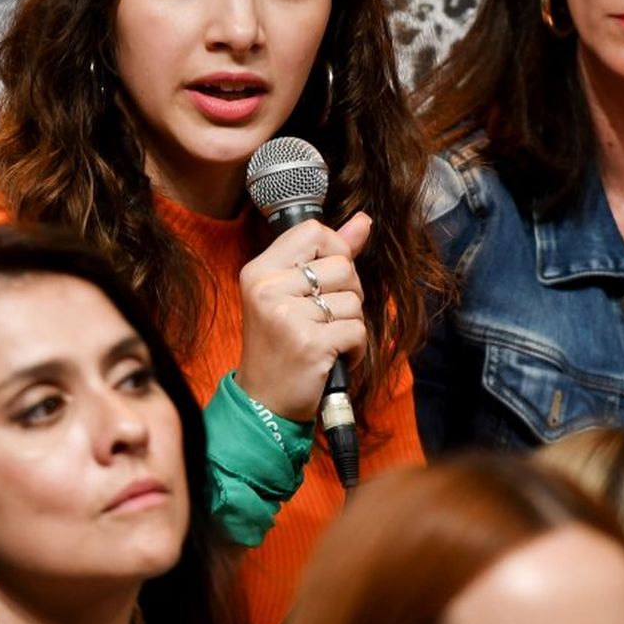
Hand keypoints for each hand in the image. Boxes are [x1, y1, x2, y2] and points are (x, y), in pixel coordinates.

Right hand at [237, 213, 371, 420]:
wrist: (264, 402)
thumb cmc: (280, 346)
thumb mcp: (291, 294)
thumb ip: (327, 255)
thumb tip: (364, 221)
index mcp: (259, 271)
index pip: (313, 231)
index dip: (336, 250)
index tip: (328, 278)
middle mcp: (267, 289)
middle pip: (342, 265)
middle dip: (349, 293)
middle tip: (325, 318)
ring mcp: (286, 316)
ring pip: (354, 300)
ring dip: (351, 325)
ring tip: (326, 340)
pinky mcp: (308, 343)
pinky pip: (357, 330)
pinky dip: (355, 349)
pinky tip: (334, 357)